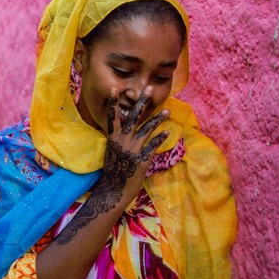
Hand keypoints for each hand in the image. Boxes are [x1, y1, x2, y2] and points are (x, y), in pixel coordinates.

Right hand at [102, 86, 168, 201]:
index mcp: (113, 139)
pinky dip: (160, 139)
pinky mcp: (142, 160)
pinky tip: (167, 133)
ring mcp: (133, 150)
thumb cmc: (112, 172)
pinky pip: (153, 146)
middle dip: (142, 102)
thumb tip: (122, 131)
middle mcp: (122, 141)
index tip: (116, 89)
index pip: (113, 117)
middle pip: (134, 117)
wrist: (114, 190)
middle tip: (149, 88)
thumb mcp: (111, 152)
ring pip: (147, 129)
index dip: (114, 103)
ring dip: (158, 119)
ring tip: (167, 111)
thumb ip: (117, 141)